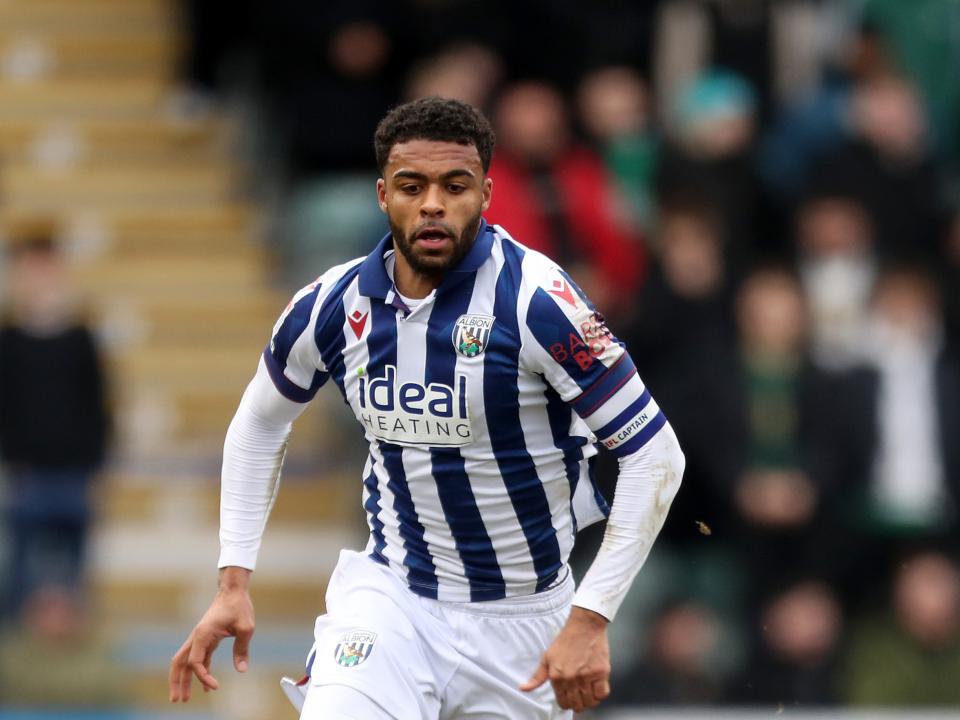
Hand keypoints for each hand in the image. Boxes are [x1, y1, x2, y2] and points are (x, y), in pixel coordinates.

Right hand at [168, 567, 254, 702]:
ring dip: (184, 679)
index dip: (202, 677)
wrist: (233, 591)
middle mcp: (197, 637)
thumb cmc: (238, 606)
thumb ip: (242, 649)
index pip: (195, 662)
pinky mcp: (206, 639)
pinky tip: (205, 686)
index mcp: (203, 634)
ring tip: (184, 698)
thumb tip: (241, 670)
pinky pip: (198, 659)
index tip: (215, 686)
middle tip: (177, 700)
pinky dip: (199, 672)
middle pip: (179, 662)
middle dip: (176, 682)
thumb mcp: (246, 627)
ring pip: (186, 662)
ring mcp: (200, 638)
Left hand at [520, 606, 610, 712]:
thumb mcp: (547, 658)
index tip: (569, 699)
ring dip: (590, 700)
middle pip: (577, 705)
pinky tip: (597, 687)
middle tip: (580, 697)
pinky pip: (603, 694)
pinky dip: (600, 694)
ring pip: (590, 702)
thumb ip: (537, 677)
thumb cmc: (566, 639)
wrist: (584, 626)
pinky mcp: (601, 672)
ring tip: (588, 692)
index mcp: (557, 677)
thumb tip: (523, 688)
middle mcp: (571, 679)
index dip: (566, 702)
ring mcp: (587, 676)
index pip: (563, 703)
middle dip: (578, 704)